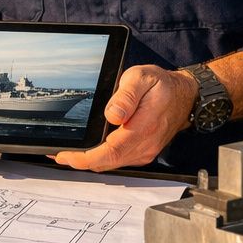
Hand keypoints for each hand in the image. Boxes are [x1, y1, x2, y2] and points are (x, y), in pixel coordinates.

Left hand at [52, 65, 194, 171]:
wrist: (184, 95)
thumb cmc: (162, 85)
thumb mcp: (141, 78)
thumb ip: (126, 96)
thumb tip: (112, 115)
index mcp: (143, 128)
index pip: (111, 151)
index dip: (86, 158)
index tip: (67, 156)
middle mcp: (145, 144)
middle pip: (108, 162)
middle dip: (81, 162)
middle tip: (58, 155)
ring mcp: (146, 150)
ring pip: (113, 163)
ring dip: (91, 161)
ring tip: (68, 154)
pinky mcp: (144, 151)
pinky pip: (120, 160)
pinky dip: (102, 159)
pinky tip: (90, 152)